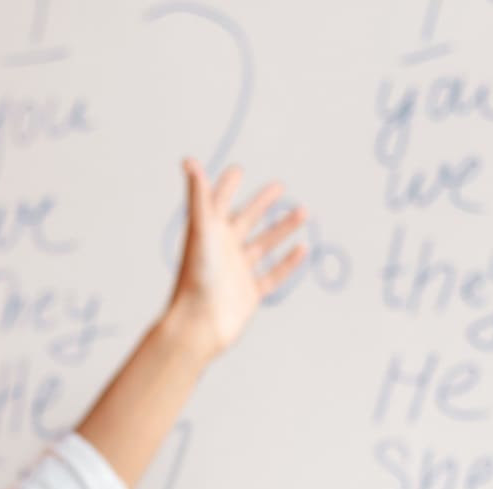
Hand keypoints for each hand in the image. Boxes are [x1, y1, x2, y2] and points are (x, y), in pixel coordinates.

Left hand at [163, 158, 309, 363]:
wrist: (198, 324)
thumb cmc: (196, 276)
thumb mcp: (201, 229)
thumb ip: (199, 195)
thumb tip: (189, 160)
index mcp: (209, 233)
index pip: (218, 202)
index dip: (226, 186)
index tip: (238, 171)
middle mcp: (223, 250)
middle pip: (245, 220)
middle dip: (261, 203)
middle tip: (279, 186)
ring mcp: (237, 272)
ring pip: (263, 245)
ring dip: (282, 229)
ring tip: (304, 211)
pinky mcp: (249, 293)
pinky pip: (273, 275)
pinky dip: (288, 262)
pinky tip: (303, 248)